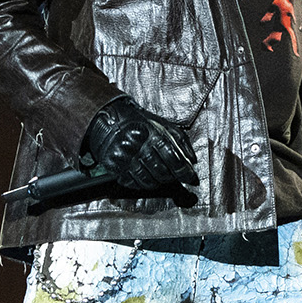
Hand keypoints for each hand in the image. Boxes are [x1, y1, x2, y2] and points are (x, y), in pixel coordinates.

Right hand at [83, 98, 199, 196]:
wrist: (109, 118)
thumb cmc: (139, 122)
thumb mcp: (162, 124)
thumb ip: (180, 141)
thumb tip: (193, 161)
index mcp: (153, 134)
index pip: (174, 158)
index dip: (184, 171)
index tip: (191, 178)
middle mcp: (139, 146)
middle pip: (162, 172)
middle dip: (171, 178)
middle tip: (174, 176)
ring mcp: (125, 157)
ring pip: (148, 181)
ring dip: (157, 182)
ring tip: (160, 177)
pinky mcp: (113, 166)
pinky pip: (132, 183)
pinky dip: (141, 184)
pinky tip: (145, 177)